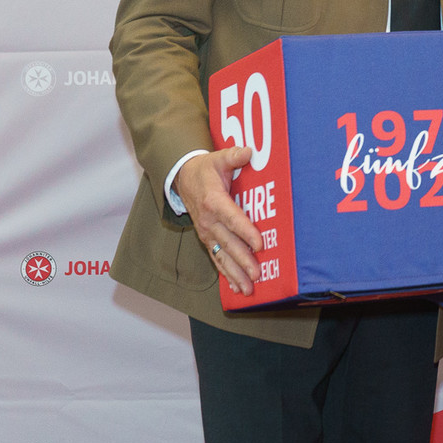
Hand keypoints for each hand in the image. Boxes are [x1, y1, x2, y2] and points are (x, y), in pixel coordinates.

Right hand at [174, 147, 261, 295]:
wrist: (183, 179)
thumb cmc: (206, 170)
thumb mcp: (218, 158)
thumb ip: (233, 156)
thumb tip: (248, 152)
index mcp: (214, 202)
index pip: (233, 219)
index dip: (246, 232)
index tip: (260, 244)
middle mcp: (209, 222)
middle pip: (228, 244)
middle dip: (243, 261)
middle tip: (257, 274)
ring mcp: (207, 233)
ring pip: (222, 256)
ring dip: (235, 274)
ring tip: (248, 289)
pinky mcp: (207, 239)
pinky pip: (217, 259)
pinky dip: (226, 274)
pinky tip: (236, 288)